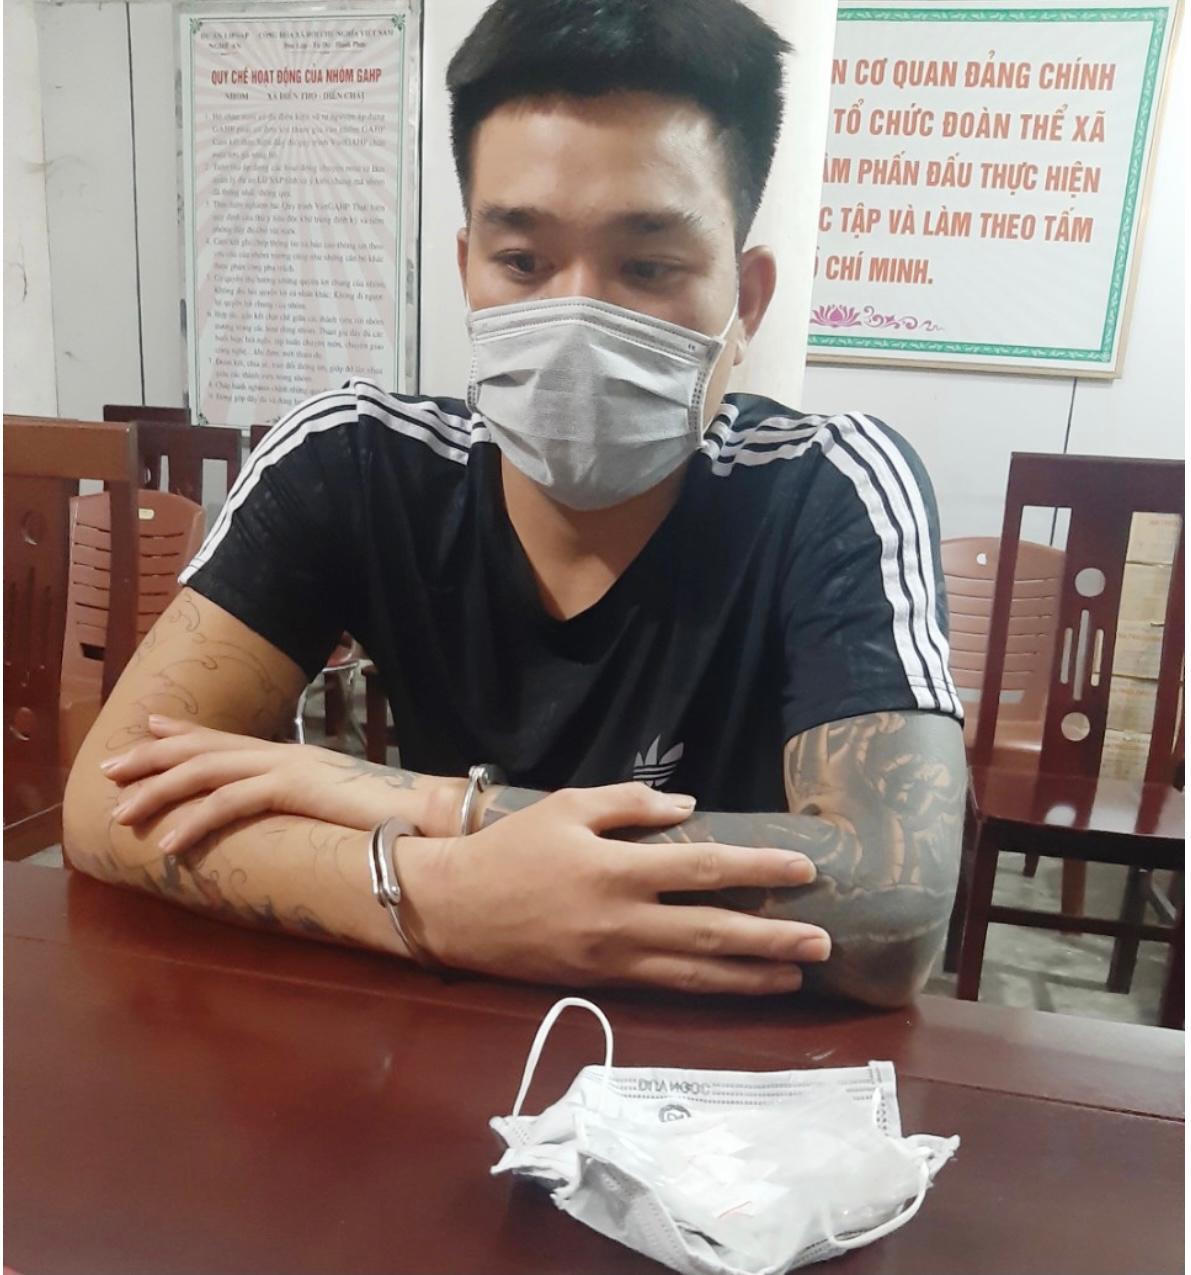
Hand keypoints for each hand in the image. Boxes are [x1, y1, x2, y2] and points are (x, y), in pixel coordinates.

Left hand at [100, 717, 464, 849]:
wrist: (426, 809)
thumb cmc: (386, 814)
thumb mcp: (332, 806)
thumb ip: (303, 804)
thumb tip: (285, 818)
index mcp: (291, 755)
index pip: (226, 740)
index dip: (182, 734)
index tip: (146, 732)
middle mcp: (282, 753)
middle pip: (203, 749)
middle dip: (150, 759)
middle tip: (107, 771)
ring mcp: (287, 767)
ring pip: (205, 773)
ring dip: (158, 792)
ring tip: (120, 816)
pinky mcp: (293, 787)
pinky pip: (230, 803)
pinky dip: (193, 822)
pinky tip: (166, 843)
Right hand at [399, 782, 830, 995]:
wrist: (455, 909)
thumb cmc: (511, 848)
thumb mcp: (566, 806)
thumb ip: (629, 804)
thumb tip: (690, 809)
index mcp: (616, 870)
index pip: (702, 869)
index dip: (756, 869)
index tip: (803, 869)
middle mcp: (623, 921)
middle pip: (712, 933)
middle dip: (772, 938)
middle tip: (824, 942)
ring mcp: (614, 959)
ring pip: (696, 974)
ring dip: (751, 975)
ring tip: (798, 974)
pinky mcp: (603, 982)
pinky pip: (667, 988)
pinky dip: (709, 989)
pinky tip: (738, 986)